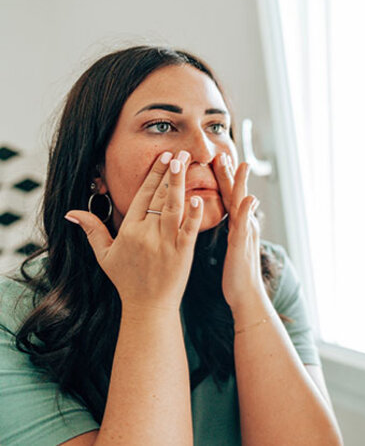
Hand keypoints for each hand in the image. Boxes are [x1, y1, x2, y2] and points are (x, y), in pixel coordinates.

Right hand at [66, 150, 204, 310]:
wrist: (148, 306)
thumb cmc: (127, 280)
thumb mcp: (105, 255)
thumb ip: (92, 230)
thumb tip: (71, 212)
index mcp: (130, 230)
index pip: (143, 196)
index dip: (153, 175)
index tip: (163, 157)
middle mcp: (147, 234)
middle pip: (159, 197)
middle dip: (170, 172)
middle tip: (180, 151)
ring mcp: (165, 243)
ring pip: (173, 208)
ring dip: (180, 185)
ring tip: (188, 163)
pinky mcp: (182, 253)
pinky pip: (188, 230)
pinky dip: (194, 215)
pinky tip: (199, 198)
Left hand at [213, 154, 264, 309]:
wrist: (246, 295)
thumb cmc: (234, 274)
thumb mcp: (231, 246)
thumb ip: (231, 229)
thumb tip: (228, 215)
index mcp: (237, 224)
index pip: (229, 196)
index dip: (225, 178)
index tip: (219, 159)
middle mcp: (244, 225)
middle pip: (236, 193)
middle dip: (231, 173)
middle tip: (226, 152)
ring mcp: (245, 233)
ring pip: (242, 203)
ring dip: (242, 184)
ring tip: (241, 165)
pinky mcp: (242, 245)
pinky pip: (244, 225)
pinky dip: (247, 211)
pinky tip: (249, 199)